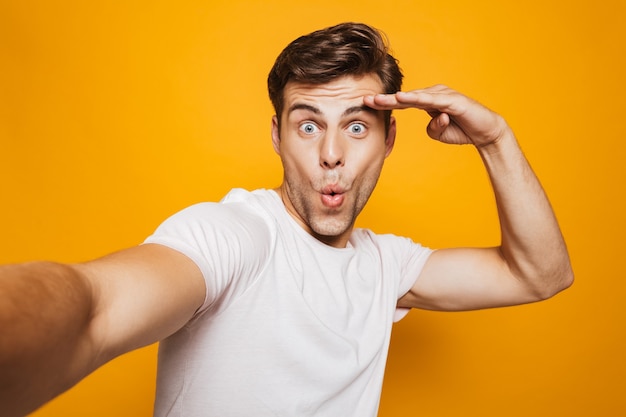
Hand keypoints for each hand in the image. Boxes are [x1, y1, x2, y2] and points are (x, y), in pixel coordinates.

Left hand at [364, 85, 510, 147]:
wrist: (486, 132)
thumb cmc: (462, 130)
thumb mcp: (439, 133)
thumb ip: (432, 128)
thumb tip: (431, 123)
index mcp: (428, 102)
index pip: (402, 102)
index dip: (385, 103)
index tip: (366, 104)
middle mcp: (434, 95)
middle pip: (405, 98)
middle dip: (385, 99)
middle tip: (365, 99)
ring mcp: (444, 96)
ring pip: (416, 97)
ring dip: (397, 99)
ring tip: (380, 100)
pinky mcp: (453, 101)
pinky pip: (431, 100)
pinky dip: (417, 99)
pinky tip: (403, 99)